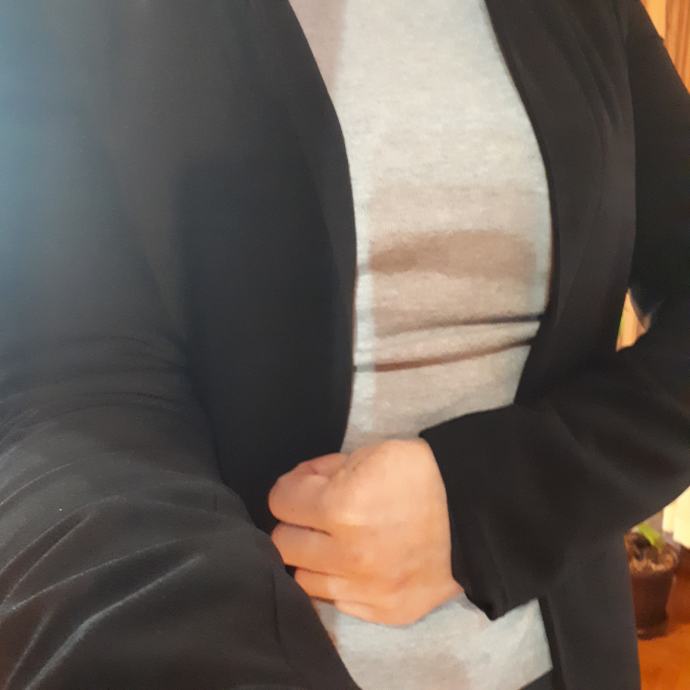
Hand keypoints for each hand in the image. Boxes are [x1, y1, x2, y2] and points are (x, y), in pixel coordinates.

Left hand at [268, 439, 461, 625]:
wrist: (475, 514)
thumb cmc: (421, 475)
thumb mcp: (370, 453)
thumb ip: (325, 471)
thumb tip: (301, 485)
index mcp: (341, 507)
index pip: (280, 501)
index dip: (292, 487)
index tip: (305, 486)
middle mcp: (347, 555)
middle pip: (284, 543)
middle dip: (297, 523)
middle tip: (318, 514)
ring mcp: (365, 589)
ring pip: (303, 578)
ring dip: (312, 557)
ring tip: (335, 542)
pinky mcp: (383, 611)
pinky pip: (336, 600)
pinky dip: (338, 581)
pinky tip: (355, 564)